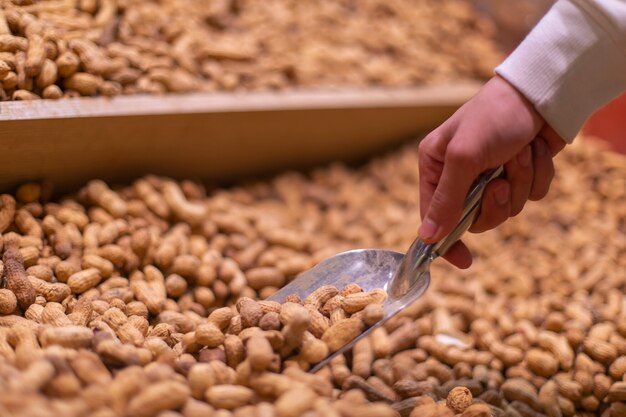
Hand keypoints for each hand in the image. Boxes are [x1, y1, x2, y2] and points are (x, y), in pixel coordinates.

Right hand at [418, 75, 565, 267]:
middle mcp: (460, 174)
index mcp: (436, 166)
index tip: (464, 260)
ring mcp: (492, 175)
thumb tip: (426, 238)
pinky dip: (538, 176)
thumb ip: (446, 200)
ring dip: (520, 183)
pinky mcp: (520, 173)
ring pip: (507, 208)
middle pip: (474, 218)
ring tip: (521, 153)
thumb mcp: (464, 157)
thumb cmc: (494, 116)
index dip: (446, 241)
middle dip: (494, 202)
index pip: (433, 216)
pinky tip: (535, 151)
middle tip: (500, 183)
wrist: (541, 91)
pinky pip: (530, 195)